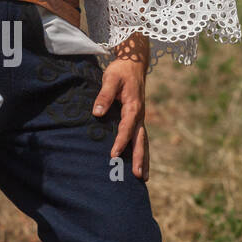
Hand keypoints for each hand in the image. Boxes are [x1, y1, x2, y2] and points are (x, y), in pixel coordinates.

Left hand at [92, 33, 150, 179]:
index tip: (113, 154)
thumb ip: (104, 95)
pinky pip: (140, 138)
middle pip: (140, 139)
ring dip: (144, 159)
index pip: (126, 127)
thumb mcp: (110, 78)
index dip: (120, 141)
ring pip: (143, 141)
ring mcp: (140, 118)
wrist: (134, 64)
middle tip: (139, 176)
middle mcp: (139, 115)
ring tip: (143, 177)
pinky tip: (140, 164)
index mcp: (133, 106)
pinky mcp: (137, 119)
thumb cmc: (120, 71)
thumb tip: (97, 112)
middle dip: (140, 158)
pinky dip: (142, 152)